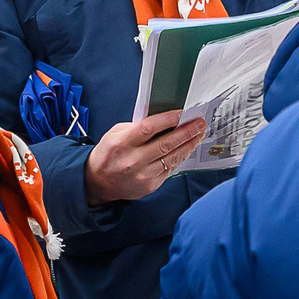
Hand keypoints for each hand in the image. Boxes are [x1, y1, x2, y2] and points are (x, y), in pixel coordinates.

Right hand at [84, 112, 206, 203]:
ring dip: (188, 144)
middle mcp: (133, 160)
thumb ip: (136, 127)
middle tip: (199, 123)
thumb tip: (163, 120)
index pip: (149, 128)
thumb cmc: (108, 154)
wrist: (98, 182)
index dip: (168, 119)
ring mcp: (143, 175)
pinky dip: (180, 157)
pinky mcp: (150, 185)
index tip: (182, 113)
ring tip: (198, 134)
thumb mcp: (114, 134)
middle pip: (166, 144)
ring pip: (172, 157)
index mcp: (121, 143)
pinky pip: (170, 169)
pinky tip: (187, 148)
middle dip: (186, 132)